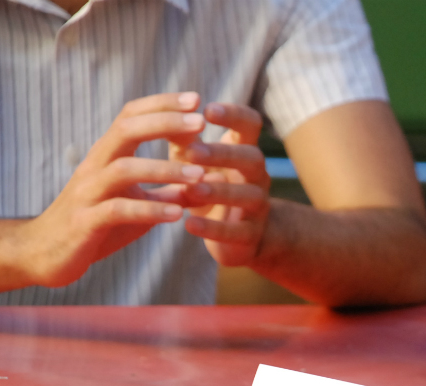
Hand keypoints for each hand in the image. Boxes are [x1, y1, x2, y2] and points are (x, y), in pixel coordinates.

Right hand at [25, 92, 208, 287]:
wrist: (47, 255)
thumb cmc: (97, 226)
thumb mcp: (139, 206)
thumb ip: (169, 193)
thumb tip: (207, 183)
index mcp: (107, 156)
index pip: (131, 117)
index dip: (161, 105)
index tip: (195, 99)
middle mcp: (95, 167)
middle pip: (126, 130)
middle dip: (164, 122)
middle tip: (201, 121)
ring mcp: (88, 193)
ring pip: (124, 169)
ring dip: (164, 169)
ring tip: (200, 175)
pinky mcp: (85, 222)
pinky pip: (118, 210)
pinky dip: (150, 210)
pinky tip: (177, 214)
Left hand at [171, 103, 270, 265]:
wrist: (238, 236)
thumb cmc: (210, 186)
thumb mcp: (195, 162)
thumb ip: (183, 140)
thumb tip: (167, 112)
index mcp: (245, 151)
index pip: (250, 124)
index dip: (233, 114)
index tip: (207, 109)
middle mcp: (258, 176)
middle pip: (252, 158)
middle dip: (224, 154)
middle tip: (193, 152)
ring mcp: (258, 206)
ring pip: (249, 196)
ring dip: (220, 191)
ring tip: (192, 190)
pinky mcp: (250, 235)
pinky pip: (236, 231)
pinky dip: (213, 229)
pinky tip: (189, 224)